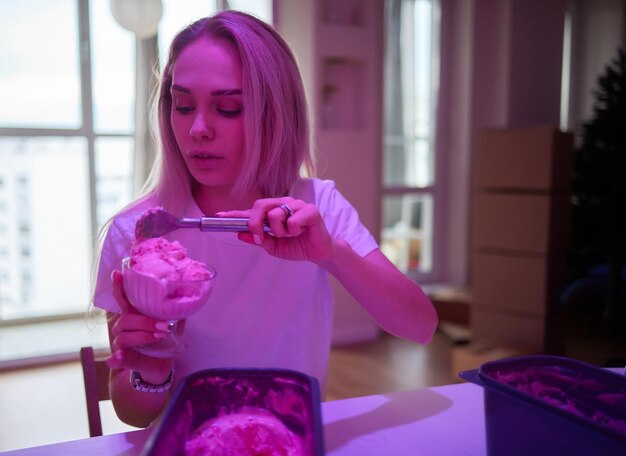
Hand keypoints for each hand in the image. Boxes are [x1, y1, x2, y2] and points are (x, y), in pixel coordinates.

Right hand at [106, 271, 173, 379]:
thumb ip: (175, 313)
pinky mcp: (124, 361)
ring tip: (159, 335)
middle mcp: (124, 328)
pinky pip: (117, 359)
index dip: (119, 287)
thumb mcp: (172, 326)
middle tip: (164, 325)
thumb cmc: (162, 341)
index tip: (118, 273)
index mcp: (134, 316)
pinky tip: (118, 357)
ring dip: (142, 336)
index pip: (123, 299)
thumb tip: (189, 299)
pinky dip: (117, 358)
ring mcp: (122, 344)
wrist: (159, 367)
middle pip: (126, 319)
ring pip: (124, 337)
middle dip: (145, 321)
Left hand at [218, 197, 333, 262]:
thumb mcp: (273, 246)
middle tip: (261, 237)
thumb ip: (258, 239)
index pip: (251, 210)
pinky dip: (294, 231)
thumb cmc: (296, 246)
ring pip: (276, 214)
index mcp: (273, 211)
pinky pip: (293, 220)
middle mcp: (283, 204)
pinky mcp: (310, 210)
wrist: (318, 252)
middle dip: (255, 223)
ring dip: (280, 231)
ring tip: (290, 235)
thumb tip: (241, 235)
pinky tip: (301, 232)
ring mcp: (297, 205)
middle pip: (260, 206)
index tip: (219, 216)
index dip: (235, 213)